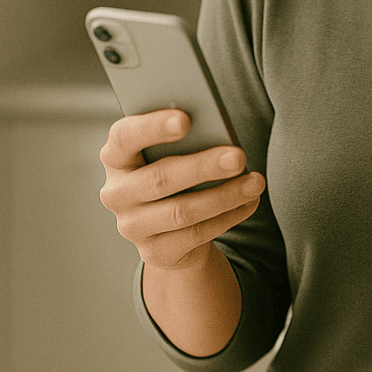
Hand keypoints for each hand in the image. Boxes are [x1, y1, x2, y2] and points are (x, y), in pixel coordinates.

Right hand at [99, 108, 265, 272]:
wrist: (168, 226)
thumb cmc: (173, 170)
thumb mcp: (171, 152)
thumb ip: (185, 139)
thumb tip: (218, 131)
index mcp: (116, 157)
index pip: (124, 137)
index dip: (152, 127)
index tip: (186, 119)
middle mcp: (117, 193)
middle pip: (160, 178)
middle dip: (203, 167)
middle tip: (239, 156)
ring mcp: (132, 227)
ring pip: (182, 212)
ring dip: (224, 196)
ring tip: (255, 182)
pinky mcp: (154, 252)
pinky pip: (196, 235)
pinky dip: (227, 217)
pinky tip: (249, 202)